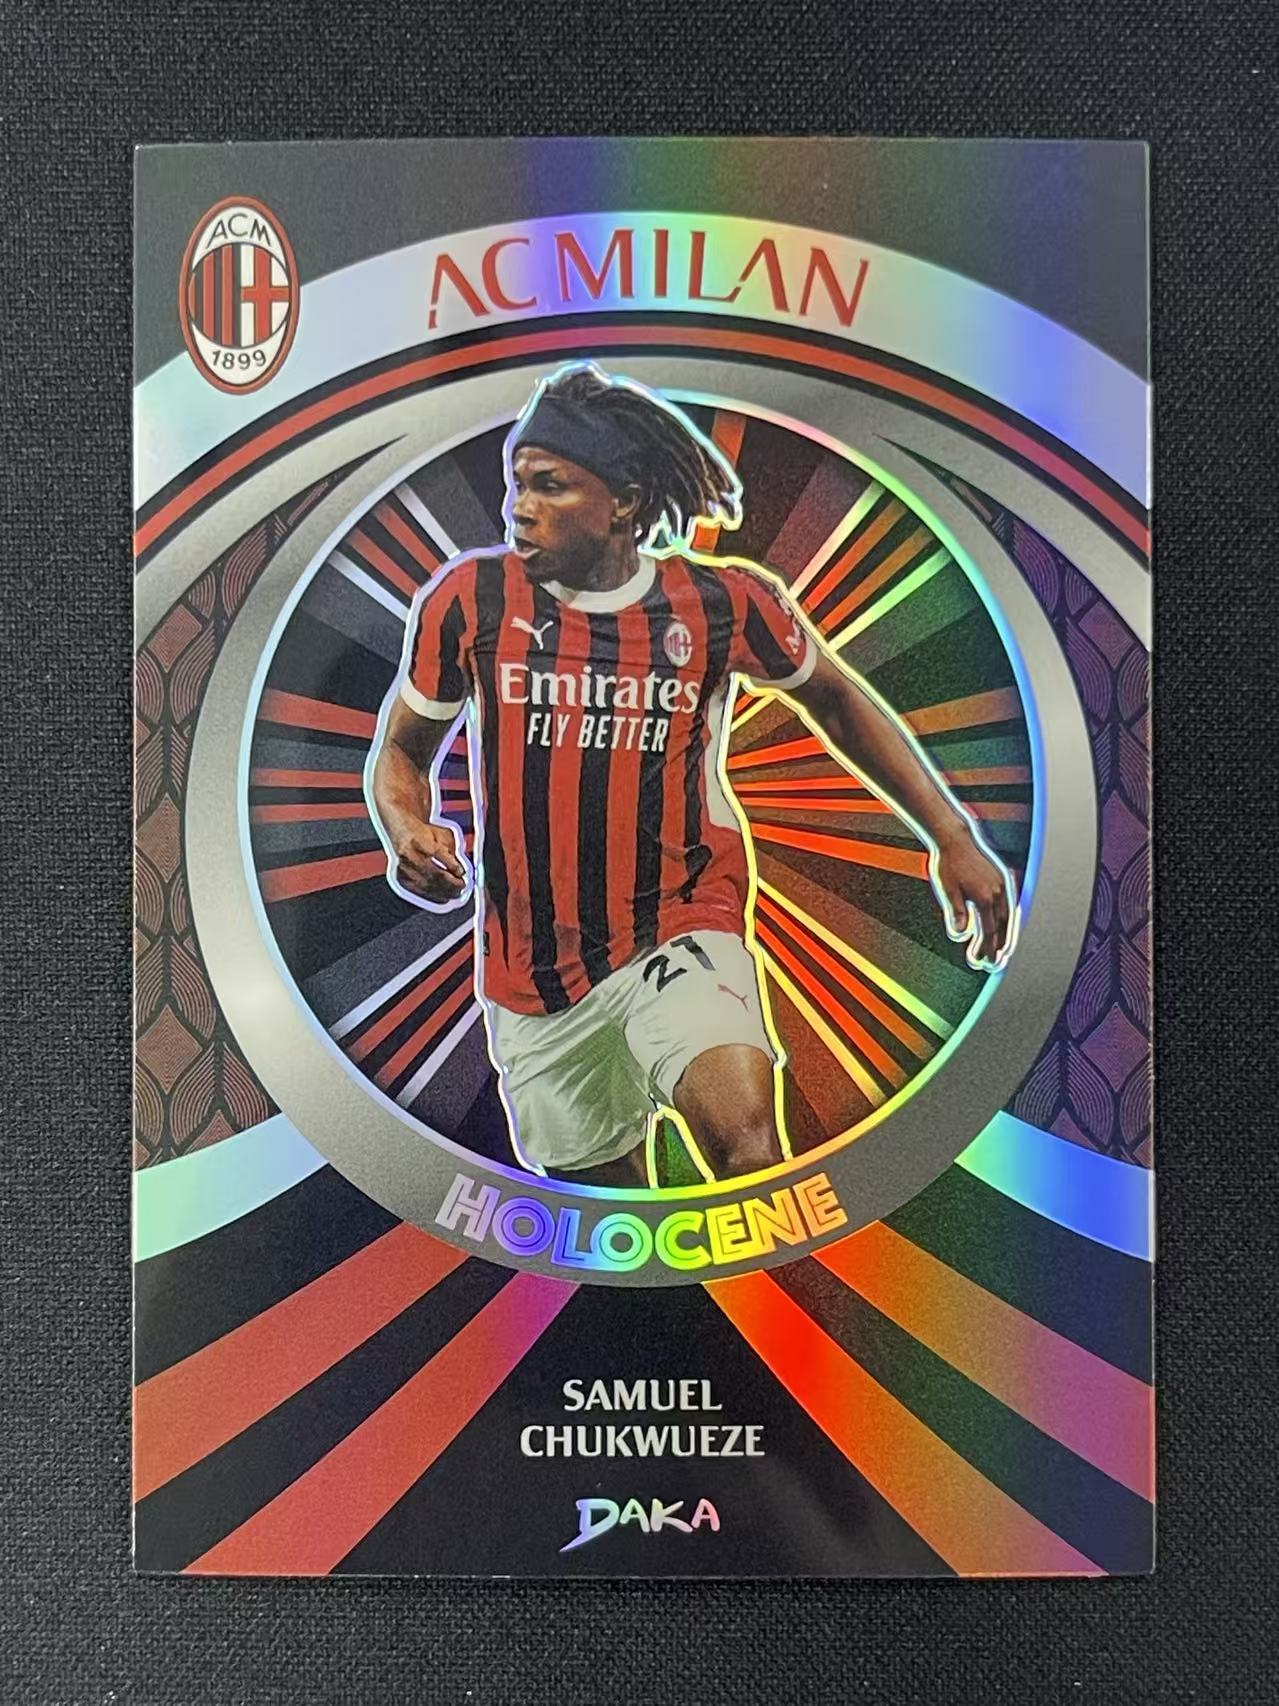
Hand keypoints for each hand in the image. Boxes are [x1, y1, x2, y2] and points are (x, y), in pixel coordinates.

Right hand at [390, 818, 469, 903]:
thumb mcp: (441, 835)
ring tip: (456, 893)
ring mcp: (406, 869)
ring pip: (428, 885)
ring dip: (444, 891)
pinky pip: (421, 891)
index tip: (462, 872)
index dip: (452, 866)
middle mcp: (411, 856)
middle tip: (462, 885)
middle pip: (433, 873)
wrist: (402, 835)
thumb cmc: (423, 834)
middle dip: (451, 883)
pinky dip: (434, 896)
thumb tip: (461, 866)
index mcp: (421, 842)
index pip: (439, 854)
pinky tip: (444, 897)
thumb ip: (452, 849)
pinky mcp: (403, 878)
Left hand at [929, 825, 1016, 968]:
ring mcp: (1001, 885)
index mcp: (984, 898)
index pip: (988, 931)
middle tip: (993, 961)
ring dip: (1005, 934)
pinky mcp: (1001, 878)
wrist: (955, 840)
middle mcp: (997, 892)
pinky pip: (1008, 904)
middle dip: (998, 945)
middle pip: (1002, 927)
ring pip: (1008, 916)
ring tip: (1001, 948)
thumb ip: (957, 914)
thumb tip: (961, 934)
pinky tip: (1003, 925)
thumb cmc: (949, 865)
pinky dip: (1007, 918)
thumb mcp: (949, 891)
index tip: (983, 960)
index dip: (986, 947)